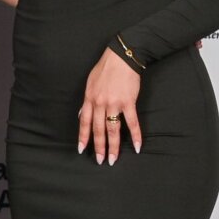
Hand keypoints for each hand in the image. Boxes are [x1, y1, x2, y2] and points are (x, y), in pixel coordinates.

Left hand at [77, 49, 142, 164]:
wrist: (122, 57)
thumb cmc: (105, 69)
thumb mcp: (90, 83)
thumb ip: (87, 100)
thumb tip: (81, 114)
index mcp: (89, 99)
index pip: (84, 122)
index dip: (83, 137)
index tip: (82, 150)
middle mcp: (100, 103)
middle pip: (98, 129)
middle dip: (99, 147)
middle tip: (100, 161)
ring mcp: (114, 103)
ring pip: (113, 129)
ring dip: (113, 146)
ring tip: (113, 159)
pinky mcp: (128, 102)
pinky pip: (132, 122)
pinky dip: (135, 135)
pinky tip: (136, 146)